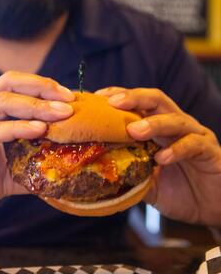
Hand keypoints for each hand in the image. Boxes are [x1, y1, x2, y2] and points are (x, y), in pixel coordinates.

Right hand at [0, 71, 74, 228]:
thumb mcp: (4, 172)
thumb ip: (28, 165)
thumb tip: (61, 171)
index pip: (14, 85)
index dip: (42, 86)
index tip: (69, 98)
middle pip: (10, 83)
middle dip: (42, 88)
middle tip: (70, 100)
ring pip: (3, 101)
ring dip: (36, 105)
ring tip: (62, 113)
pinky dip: (18, 128)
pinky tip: (39, 130)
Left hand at [96, 87, 220, 225]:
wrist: (212, 210)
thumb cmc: (177, 191)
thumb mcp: (145, 181)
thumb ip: (128, 172)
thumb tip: (96, 170)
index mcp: (158, 127)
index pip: (138, 104)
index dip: (119, 96)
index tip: (98, 97)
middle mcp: (175, 125)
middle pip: (156, 100)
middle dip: (134, 98)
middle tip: (114, 102)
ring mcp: (195, 136)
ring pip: (176, 119)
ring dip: (154, 123)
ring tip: (134, 131)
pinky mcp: (210, 151)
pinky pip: (194, 144)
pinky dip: (177, 149)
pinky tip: (161, 158)